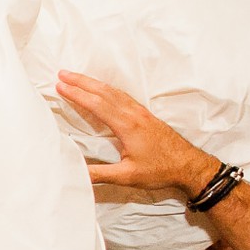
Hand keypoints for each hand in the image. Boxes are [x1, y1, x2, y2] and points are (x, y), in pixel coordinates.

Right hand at [54, 70, 218, 194]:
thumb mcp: (128, 176)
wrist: (189, 166)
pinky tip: (102, 89)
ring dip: (93, 83)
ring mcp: (141, 112)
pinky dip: (107, 89)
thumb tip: (76, 172)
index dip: (77, 94)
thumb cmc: (160, 170)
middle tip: (62, 73)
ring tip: (76, 77)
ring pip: (114, 91)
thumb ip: (100, 174)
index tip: (61, 86)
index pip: (97, 105)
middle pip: (104, 92)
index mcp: (128, 126)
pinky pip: (123, 96)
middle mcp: (134, 114)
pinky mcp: (146, 115)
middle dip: (82, 82)